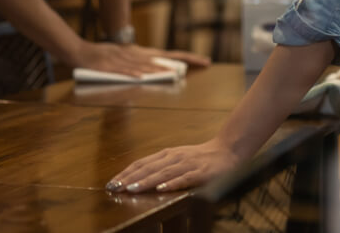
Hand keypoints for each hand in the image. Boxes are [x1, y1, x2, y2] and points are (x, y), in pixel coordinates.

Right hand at [73, 41, 209, 76]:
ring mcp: (124, 60)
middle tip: (204, 62)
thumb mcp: (126, 59)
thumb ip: (141, 65)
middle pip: (165, 58)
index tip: (205, 60)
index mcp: (142, 54)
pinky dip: (133, 73)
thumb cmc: (104, 56)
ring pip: (146, 65)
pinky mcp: (111, 66)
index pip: (169, 55)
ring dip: (161, 69)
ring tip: (176, 73)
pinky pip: (124, 71)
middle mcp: (137, 55)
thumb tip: (156, 73)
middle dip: (185, 61)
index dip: (187, 57)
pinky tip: (141, 77)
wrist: (81, 52)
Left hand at [106, 138, 239, 193]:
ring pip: (163, 173)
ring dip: (146, 181)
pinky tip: (162, 189)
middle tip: (114, 188)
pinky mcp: (201, 172)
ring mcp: (188, 164)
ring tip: (131, 189)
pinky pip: (185, 178)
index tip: (111, 183)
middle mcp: (175, 157)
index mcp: (167, 154)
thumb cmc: (200, 158)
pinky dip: (172, 183)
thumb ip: (161, 167)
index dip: (126, 173)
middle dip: (130, 178)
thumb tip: (137, 178)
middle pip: (149, 168)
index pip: (142, 163)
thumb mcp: (178, 159)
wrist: (228, 150)